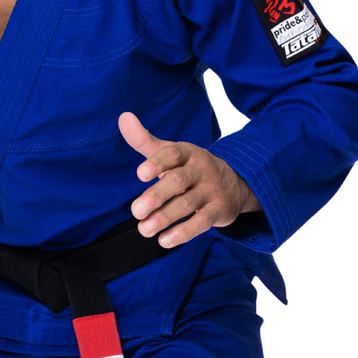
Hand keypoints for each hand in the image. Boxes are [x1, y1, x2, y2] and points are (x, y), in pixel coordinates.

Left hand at [118, 111, 260, 248]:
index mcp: (187, 152)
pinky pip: (201, 222)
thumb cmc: (189, 166)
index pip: (172, 154)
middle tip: (135, 211)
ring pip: (188, 204)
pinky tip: (164, 240)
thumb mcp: (169, 151)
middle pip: (178, 181)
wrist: (234, 182)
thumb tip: (123, 117)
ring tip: (144, 229)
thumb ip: (144, 139)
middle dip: (156, 196)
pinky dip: (183, 233)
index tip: (140, 175)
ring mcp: (211, 190)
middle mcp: (200, 169)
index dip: (157, 163)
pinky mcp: (219, 211)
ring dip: (165, 218)